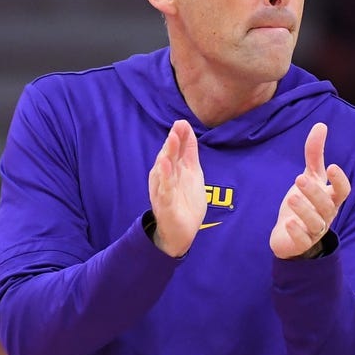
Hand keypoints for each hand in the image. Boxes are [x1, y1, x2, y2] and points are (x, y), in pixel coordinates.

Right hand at [148, 119, 206, 256]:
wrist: (180, 232)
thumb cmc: (184, 202)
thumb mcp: (191, 174)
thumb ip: (189, 154)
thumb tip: (188, 132)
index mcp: (174, 169)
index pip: (177, 150)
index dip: (180, 137)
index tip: (183, 122)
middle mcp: (166, 177)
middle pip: (169, 156)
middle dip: (173, 141)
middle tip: (177, 125)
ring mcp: (164, 190)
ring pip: (165, 170)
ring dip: (168, 154)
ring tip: (171, 139)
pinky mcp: (165, 204)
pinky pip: (164, 189)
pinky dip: (165, 178)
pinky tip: (165, 166)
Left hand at [270, 122, 351, 258]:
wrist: (290, 235)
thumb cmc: (305, 202)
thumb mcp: (310, 177)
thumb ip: (315, 154)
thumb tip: (320, 124)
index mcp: (331, 198)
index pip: (343, 191)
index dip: (339, 180)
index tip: (332, 167)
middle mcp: (326, 215)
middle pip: (326, 205)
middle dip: (314, 192)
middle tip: (299, 178)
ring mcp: (314, 230)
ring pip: (315, 222)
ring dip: (304, 209)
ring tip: (291, 196)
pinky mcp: (301, 243)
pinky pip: (302, 240)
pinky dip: (296, 232)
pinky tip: (288, 223)